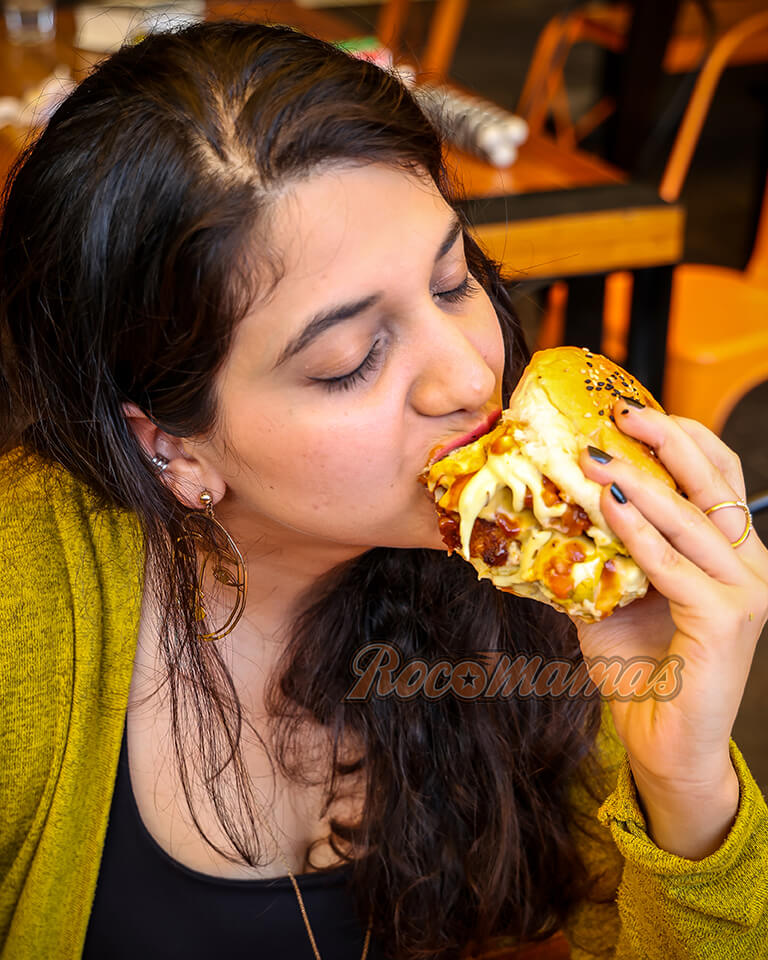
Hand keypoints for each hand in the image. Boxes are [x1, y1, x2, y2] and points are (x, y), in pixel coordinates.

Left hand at [571, 397, 767, 794]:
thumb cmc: (639, 669)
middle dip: (667, 440)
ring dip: (642, 482)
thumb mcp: (611, 595)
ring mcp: (745, 592)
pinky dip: (640, 534)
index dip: (679, 438)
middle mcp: (748, 564)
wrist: (663, 743)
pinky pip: (675, 566)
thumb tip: (547, 508)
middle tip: (620, 413)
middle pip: (714, 482)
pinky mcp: (728, 621)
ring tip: (595, 458)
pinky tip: (609, 509)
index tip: (631, 411)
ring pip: (694, 519)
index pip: (716, 476)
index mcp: (728, 551)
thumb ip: (596, 552)